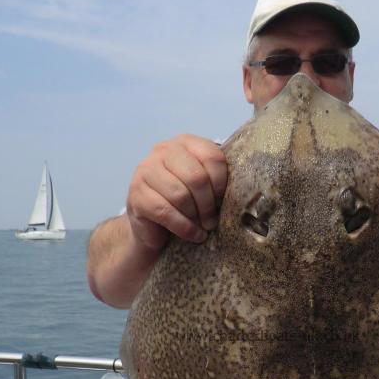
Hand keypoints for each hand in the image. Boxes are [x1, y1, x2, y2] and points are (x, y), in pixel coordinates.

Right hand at [126, 134, 227, 248]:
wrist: (154, 227)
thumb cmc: (186, 204)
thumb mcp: (204, 187)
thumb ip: (217, 180)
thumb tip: (242, 191)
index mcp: (185, 143)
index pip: (212, 156)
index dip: (221, 183)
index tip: (223, 201)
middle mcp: (163, 151)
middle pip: (196, 177)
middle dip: (208, 204)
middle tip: (212, 221)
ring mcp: (145, 171)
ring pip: (180, 195)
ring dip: (195, 217)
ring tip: (202, 228)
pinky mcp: (136, 194)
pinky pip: (165, 212)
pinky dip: (184, 227)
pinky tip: (193, 235)